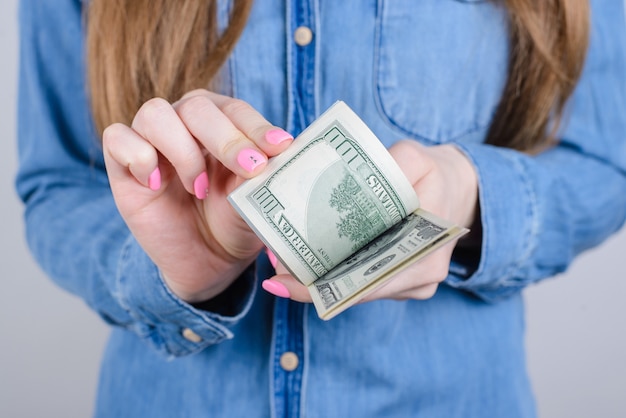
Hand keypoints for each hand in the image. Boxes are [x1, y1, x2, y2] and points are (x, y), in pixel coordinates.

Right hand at [102, 90, 293, 301]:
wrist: (206, 260)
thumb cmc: (234, 220)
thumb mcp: (255, 198)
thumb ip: (261, 173)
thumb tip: (282, 149)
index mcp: (221, 122)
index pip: (236, 109)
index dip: (256, 127)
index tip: (279, 149)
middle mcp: (185, 122)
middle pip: (197, 106)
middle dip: (227, 139)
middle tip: (249, 170)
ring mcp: (151, 141)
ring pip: (155, 114)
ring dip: (183, 151)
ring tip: (198, 188)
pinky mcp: (122, 165)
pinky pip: (117, 137)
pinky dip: (138, 156)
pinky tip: (157, 185)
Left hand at [262, 141, 477, 302]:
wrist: (457, 187)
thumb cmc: (433, 173)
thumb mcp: (415, 157)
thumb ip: (390, 164)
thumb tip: (350, 179)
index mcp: (427, 252)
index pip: (369, 281)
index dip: (325, 286)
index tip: (283, 280)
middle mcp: (421, 278)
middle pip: (357, 293)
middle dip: (313, 285)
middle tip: (274, 269)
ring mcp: (411, 284)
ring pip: (357, 291)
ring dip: (321, 281)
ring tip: (281, 263)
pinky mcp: (400, 281)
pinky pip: (363, 283)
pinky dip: (336, 275)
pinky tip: (307, 262)